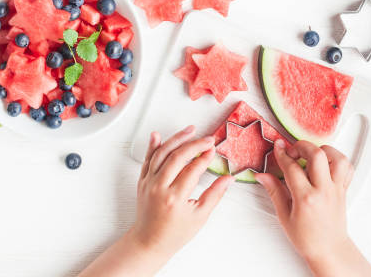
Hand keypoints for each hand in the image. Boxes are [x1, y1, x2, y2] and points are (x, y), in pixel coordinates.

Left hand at [78, 126, 233, 276]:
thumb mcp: (200, 217)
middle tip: (208, 139)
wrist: (149, 241)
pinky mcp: (142, 181)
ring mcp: (148, 183)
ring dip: (176, 139)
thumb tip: (228, 179)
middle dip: (195, 144)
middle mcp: (159, 187)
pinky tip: (158, 135)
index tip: (213, 151)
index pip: (192, 170)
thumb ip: (215, 195)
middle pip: (177, 157)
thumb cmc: (174, 233)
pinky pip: (147, 159)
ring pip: (161, 153)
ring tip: (190, 130)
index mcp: (175, 198)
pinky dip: (153, 146)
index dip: (204, 158)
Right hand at [256, 139, 370, 276]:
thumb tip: (262, 176)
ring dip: (323, 151)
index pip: (292, 167)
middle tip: (293, 151)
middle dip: (302, 146)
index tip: (277, 147)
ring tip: (310, 155)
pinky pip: (347, 168)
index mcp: (306, 198)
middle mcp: (323, 191)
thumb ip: (274, 191)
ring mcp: (336, 189)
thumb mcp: (284, 216)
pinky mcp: (344, 190)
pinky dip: (337, 160)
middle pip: (317, 155)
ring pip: (337, 158)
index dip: (282, 154)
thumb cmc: (307, 238)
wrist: (329, 250)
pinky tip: (325, 164)